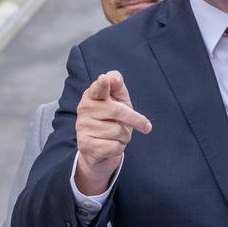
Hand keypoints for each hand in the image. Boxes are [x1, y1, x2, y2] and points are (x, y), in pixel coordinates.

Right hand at [75, 70, 150, 194]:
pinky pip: (114, 146)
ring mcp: (82, 126)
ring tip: (117, 135)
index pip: (99, 88)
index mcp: (92, 94)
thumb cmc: (113, 119)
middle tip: (145, 126)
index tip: (104, 79)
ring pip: (118, 131)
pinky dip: (119, 147)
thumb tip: (114, 78)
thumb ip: (118, 87)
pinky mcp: (85, 144)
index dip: (103, 84)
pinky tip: (110, 145)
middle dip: (135, 120)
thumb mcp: (119, 101)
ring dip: (124, 136)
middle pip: (118, 111)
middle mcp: (84, 108)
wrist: (100, 148)